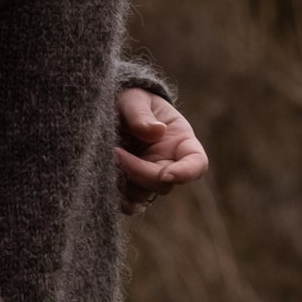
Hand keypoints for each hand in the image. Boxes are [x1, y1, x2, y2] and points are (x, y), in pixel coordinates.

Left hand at [114, 85, 209, 216]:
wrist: (111, 107)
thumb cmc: (129, 98)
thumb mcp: (134, 99)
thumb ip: (141, 114)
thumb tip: (157, 131)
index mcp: (180, 140)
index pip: (196, 163)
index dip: (186, 173)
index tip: (166, 174)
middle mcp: (168, 162)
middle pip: (164, 182)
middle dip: (139, 172)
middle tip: (115, 152)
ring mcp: (148, 175)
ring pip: (144, 195)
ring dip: (125, 184)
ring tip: (106, 158)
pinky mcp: (130, 184)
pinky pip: (129, 203)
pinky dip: (118, 199)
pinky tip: (105, 183)